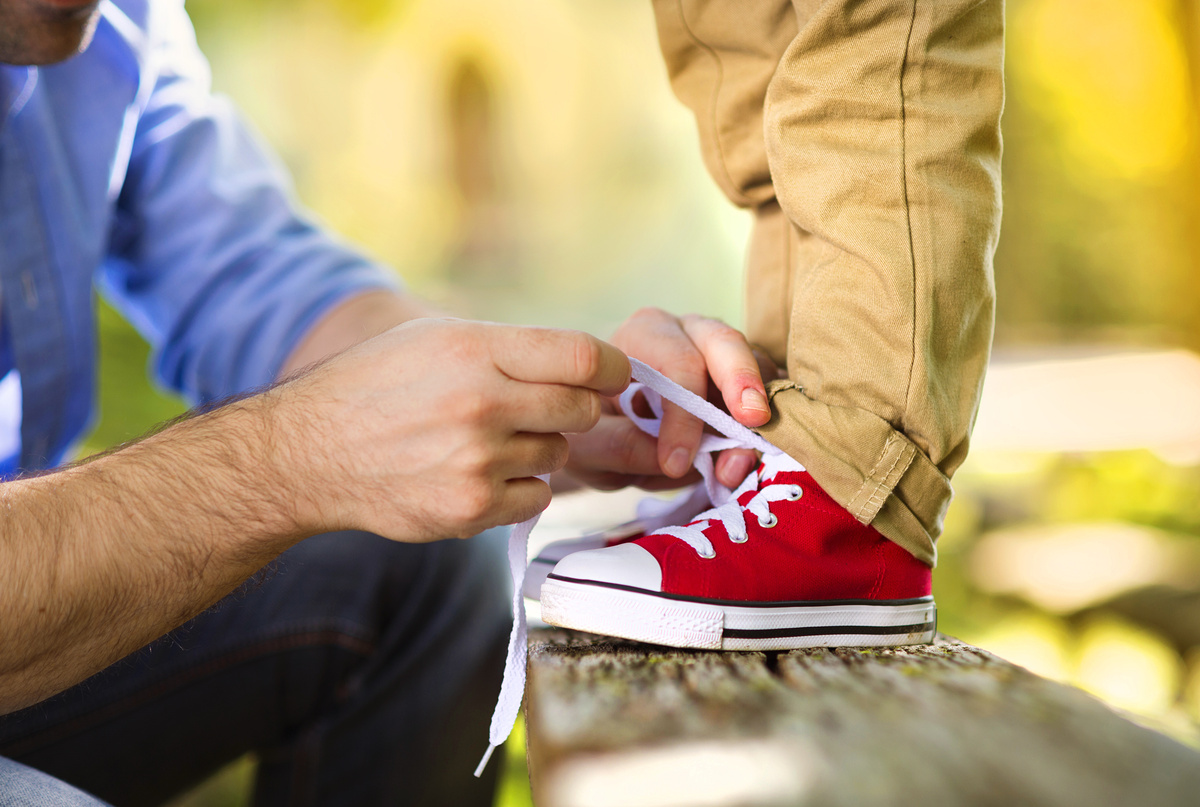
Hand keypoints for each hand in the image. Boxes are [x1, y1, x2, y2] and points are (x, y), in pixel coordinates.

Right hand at [275, 318, 629, 540]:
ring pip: (558, 454)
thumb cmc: (377, 386)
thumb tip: (591, 367)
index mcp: (474, 350)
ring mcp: (477, 461)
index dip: (612, 369)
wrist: (309, 453)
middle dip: (572, 409)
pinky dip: (519, 488)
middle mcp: (481, 404)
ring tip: (483, 441)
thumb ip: (510, 348)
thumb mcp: (435, 339)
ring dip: (536, 448)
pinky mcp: (472, 508)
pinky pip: (537, 497)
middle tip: (535, 410)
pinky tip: (477, 474)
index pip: (585, 358)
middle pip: (582, 410)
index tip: (612, 377)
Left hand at [564, 308, 780, 491]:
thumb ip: (619, 446)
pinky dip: (770, 426)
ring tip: (739, 467)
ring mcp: (724, 356)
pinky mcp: (746, 383)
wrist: (604, 432)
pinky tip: (757, 458)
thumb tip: (675, 460)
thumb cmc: (593, 427)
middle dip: (742, 382)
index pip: (676, 363)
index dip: (684, 415)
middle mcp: (688, 333)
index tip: (676, 464)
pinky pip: (770, 396)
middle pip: (725, 343)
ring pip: (756, 370)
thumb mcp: (587, 444)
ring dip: (756, 420)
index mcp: (643, 334)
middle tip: (752, 422)